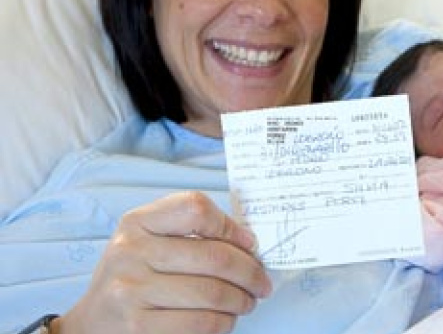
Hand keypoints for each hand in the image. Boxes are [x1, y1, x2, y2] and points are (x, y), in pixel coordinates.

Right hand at [56, 191, 271, 333]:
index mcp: (137, 222)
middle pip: (214, 256)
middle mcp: (131, 251)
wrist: (92, 321)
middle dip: (250, 272)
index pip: (195, 209)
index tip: (250, 244)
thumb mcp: (149, 240)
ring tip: (247, 302)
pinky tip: (226, 319)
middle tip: (261, 283)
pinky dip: (223, 322)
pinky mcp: (138, 325)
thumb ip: (189, 231)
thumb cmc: (134, 274)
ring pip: (212, 293)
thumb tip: (247, 242)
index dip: (231, 227)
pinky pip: (200, 323)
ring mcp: (132, 289)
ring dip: (241, 300)